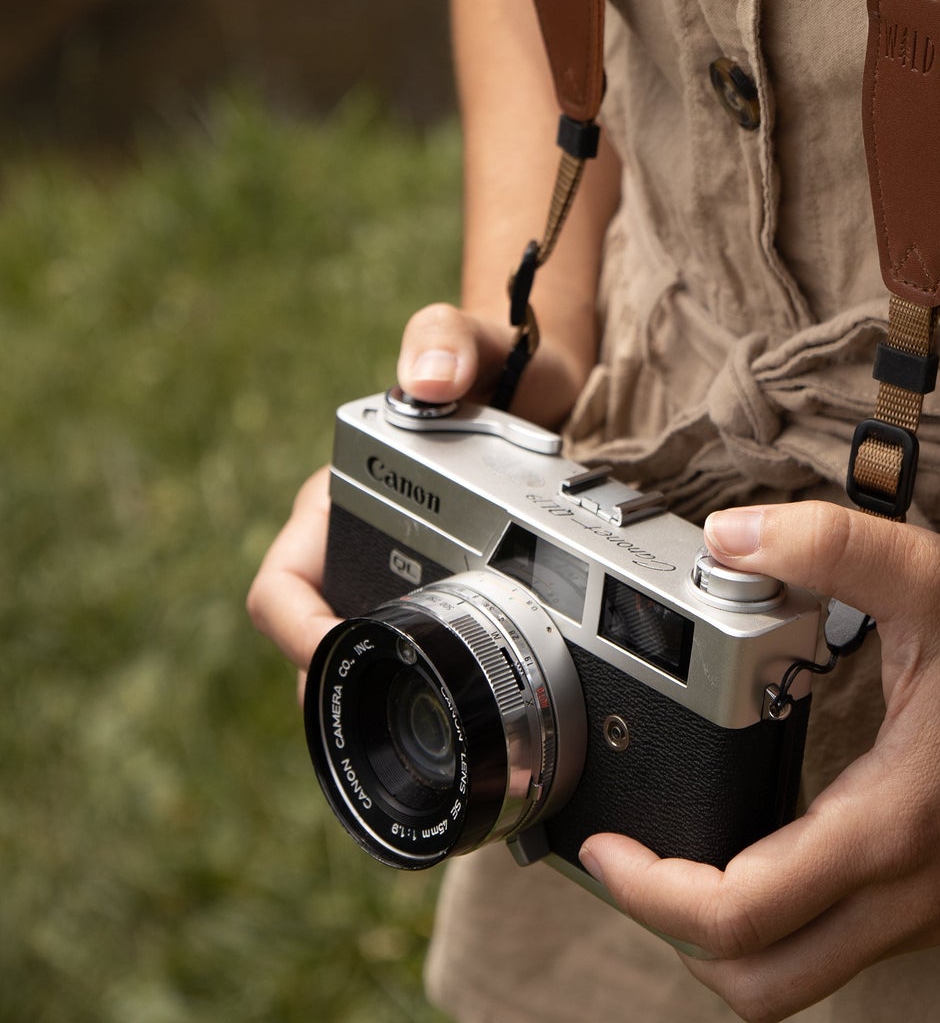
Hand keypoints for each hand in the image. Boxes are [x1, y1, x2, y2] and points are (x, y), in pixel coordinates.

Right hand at [246, 303, 590, 688]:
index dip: (297, 634)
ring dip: (385, 693)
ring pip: (363, 660)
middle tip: (394, 717)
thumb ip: (443, 340)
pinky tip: (474, 704)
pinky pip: (414, 655)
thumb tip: (426, 381)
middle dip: (344, 688)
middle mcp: (349, 548)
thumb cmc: (483, 363)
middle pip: (317, 645)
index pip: (279, 590)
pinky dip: (427, 681)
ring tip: (437, 724)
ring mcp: (388, 579)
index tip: (338, 658)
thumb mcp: (466, 340)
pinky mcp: (434, 598)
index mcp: (330, 501)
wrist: (535, 384)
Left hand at [578, 502, 939, 1021]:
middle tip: (634, 862)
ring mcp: (929, 912)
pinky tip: (761, 850)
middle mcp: (909, 894)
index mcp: (892, 825)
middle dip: (674, 935)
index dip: (651, 893)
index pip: (740, 916)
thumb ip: (826, 543)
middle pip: (758, 986)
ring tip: (682, 861)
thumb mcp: (928, 575)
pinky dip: (780, 926)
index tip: (607, 847)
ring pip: (799, 981)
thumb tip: (728, 536)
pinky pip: (838, 950)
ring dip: (727, 941)